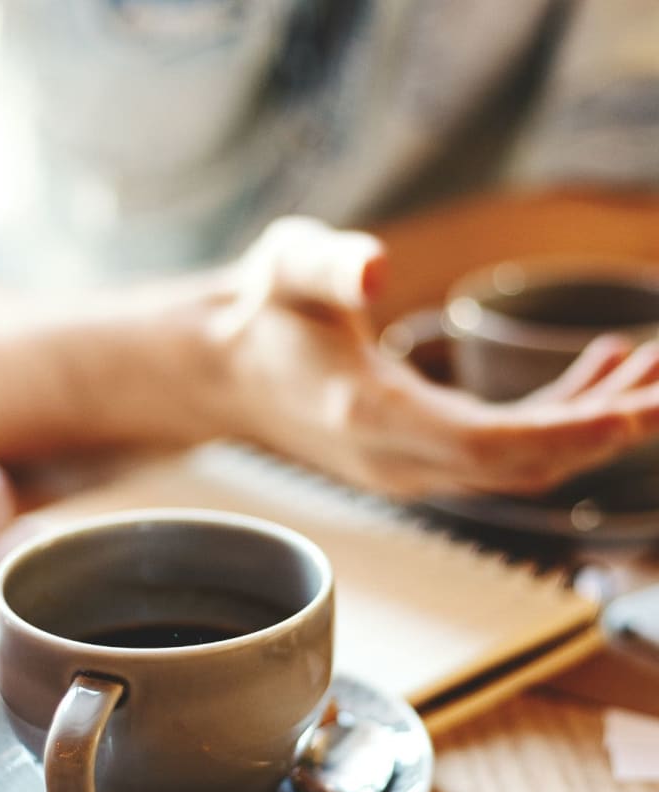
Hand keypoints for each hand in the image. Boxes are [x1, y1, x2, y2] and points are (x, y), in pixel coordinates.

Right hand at [208, 217, 658, 497]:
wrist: (233, 371)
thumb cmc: (263, 313)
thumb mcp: (286, 267)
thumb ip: (328, 263)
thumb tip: (378, 264)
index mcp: (370, 417)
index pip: (486, 447)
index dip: (568, 434)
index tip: (639, 411)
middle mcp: (397, 459)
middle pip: (520, 467)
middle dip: (602, 431)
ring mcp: (411, 469)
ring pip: (520, 466)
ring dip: (589, 425)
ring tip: (647, 365)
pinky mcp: (423, 459)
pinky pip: (504, 453)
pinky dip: (557, 420)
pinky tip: (594, 370)